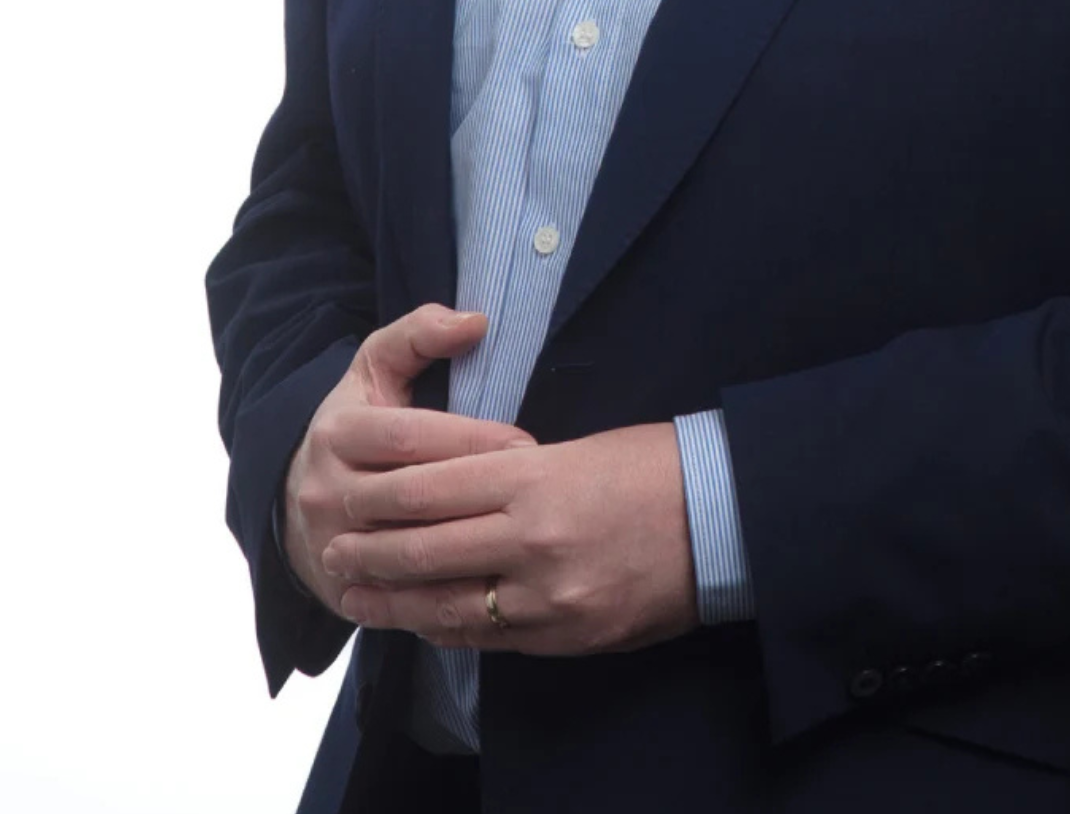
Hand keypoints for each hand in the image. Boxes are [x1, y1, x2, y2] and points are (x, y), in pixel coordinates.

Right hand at [281, 303, 532, 616]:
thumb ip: (419, 334)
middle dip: (478, 492)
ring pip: (408, 554)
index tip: (524, 443)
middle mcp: (327, 493)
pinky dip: (447, 591)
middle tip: (536, 491)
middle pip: (411, 496)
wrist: (295, 500)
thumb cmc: (355, 424)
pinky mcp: (344, 593)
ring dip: (468, 547)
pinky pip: (403, 600)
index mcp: (338, 434)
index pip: (410, 437)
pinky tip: (493, 581)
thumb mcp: (375, 368)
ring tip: (523, 534)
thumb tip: (476, 321)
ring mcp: (332, 548)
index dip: (471, 440)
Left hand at [320, 421, 700, 654]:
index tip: (348, 495)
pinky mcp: (564, 635)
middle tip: (331, 549)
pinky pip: (487, 636)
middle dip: (371, 552)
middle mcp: (531, 540)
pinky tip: (420, 623)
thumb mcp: (580, 449)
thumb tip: (467, 493)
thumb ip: (518, 475)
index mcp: (533, 479)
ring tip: (354, 595)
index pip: (431, 487)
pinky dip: (446, 630)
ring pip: (446, 603)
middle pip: (425, 548)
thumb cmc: (654, 467)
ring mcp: (546, 596)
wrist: (722, 519)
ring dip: (393, 602)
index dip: (381, 495)